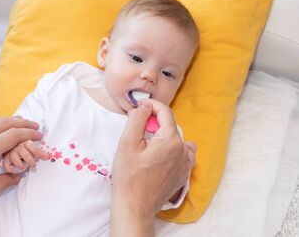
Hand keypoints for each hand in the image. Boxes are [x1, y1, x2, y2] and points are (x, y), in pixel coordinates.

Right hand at [111, 99, 195, 235]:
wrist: (135, 206)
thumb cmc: (129, 176)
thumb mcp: (127, 143)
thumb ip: (137, 119)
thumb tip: (144, 106)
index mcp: (171, 140)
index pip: (165, 112)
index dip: (151, 105)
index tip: (139, 105)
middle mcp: (182, 150)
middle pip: (170, 125)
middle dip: (154, 122)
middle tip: (136, 131)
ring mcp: (185, 164)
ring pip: (177, 139)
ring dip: (164, 136)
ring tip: (148, 145)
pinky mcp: (183, 175)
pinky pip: (182, 154)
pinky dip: (172, 149)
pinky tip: (159, 156)